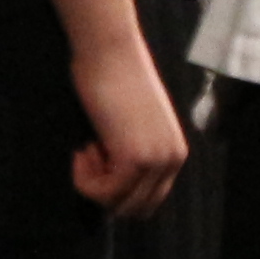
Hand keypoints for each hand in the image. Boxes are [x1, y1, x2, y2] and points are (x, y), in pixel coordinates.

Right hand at [70, 36, 186, 215]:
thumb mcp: (132, 122)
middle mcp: (172, 159)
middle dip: (106, 191)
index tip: (98, 154)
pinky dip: (84, 178)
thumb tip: (110, 181)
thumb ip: (132, 150)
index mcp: (175, 152)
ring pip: (118, 205)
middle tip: (90, 155)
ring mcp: (157, 160)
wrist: (110, 50)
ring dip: (92, 184)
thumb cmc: (113, 77)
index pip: (149, 199)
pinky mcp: (136, 158)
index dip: (116, 186)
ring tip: (88, 147)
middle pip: (137, 209)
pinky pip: (103, 194)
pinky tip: (85, 146)